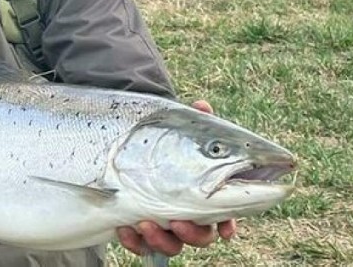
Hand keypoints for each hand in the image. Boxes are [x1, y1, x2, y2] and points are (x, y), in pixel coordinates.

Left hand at [116, 99, 236, 256]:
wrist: (132, 142)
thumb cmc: (165, 138)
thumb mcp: (177, 126)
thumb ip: (193, 119)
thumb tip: (202, 106)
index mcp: (205, 191)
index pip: (226, 214)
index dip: (228, 225)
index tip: (225, 230)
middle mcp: (189, 212)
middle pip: (202, 236)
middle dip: (193, 234)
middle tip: (178, 221)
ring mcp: (165, 222)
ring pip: (172, 245)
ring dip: (162, 239)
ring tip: (145, 223)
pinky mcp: (141, 227)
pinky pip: (141, 245)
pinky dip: (134, 241)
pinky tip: (124, 228)